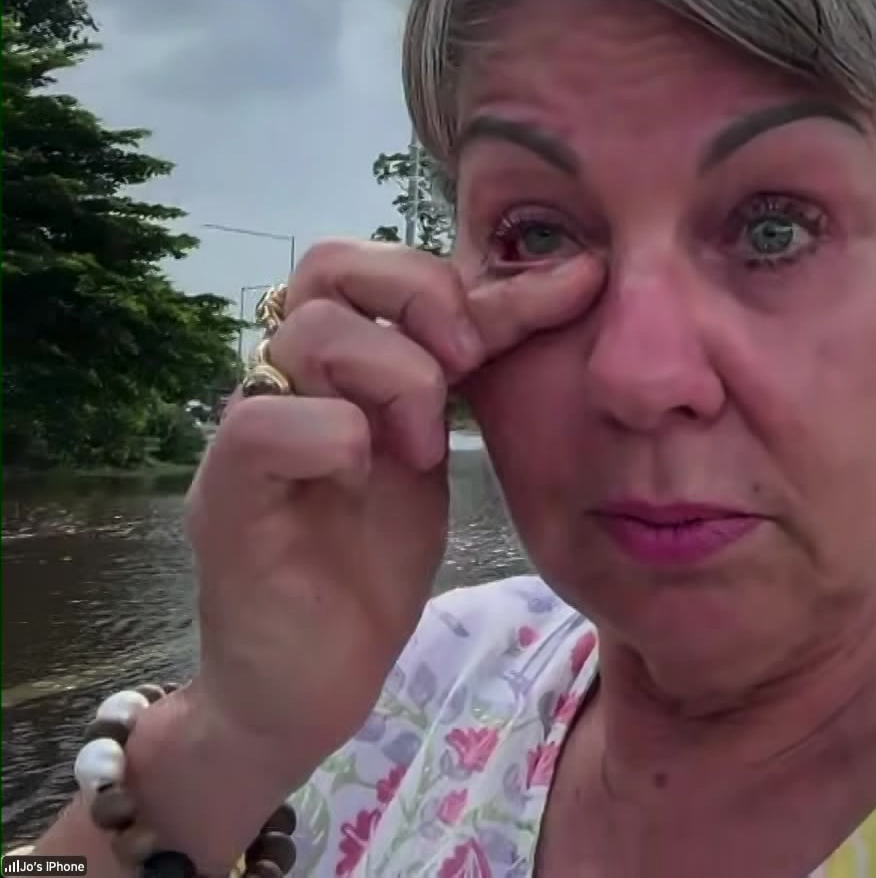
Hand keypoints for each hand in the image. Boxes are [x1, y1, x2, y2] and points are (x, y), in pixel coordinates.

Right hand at [183, 239, 602, 780]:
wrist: (307, 688)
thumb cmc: (367, 570)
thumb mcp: (439, 454)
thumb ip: (472, 374)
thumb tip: (565, 287)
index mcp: (335, 368)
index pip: (385, 269)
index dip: (479, 274)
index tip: (575, 285)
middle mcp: (283, 383)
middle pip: (330, 264)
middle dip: (421, 296)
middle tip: (469, 364)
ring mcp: (248, 434)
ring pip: (309, 332)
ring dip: (396, 376)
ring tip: (425, 446)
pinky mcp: (224, 496)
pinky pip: (267, 423)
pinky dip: (336, 438)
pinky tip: (365, 481)